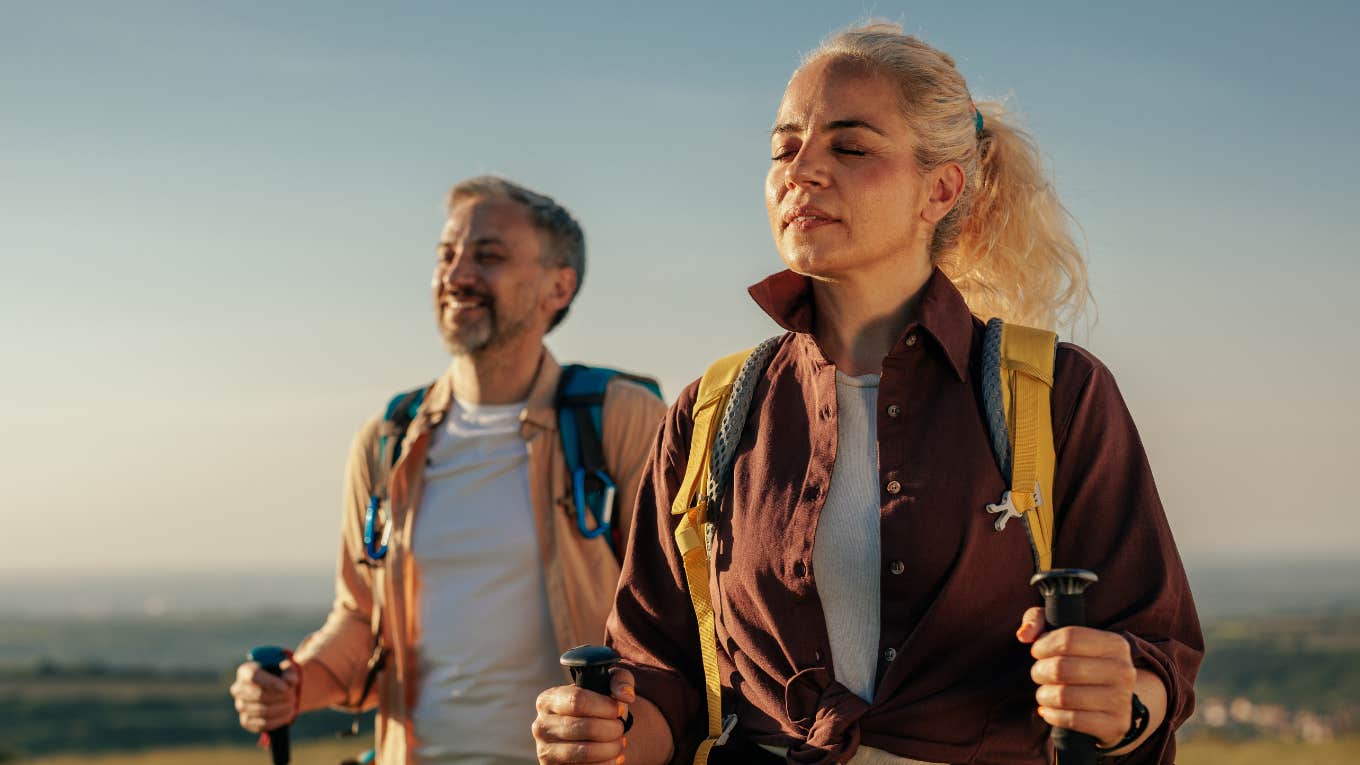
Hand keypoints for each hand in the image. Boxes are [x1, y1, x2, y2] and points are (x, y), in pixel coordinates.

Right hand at [229, 660, 300, 733]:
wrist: (275, 691)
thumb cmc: (280, 676)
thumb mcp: (287, 670)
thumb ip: (290, 673)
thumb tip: (290, 681)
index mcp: (245, 672)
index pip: (253, 676)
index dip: (270, 683)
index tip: (286, 687)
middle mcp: (238, 689)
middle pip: (259, 695)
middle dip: (280, 697)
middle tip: (293, 696)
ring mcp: (240, 706)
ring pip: (262, 711)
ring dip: (281, 709)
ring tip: (292, 704)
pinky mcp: (245, 721)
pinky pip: (261, 725)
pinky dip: (277, 721)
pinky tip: (287, 715)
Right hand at [533, 668, 633, 763]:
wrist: (583, 734)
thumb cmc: (594, 706)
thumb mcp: (605, 685)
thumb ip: (619, 681)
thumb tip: (625, 696)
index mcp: (548, 700)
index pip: (577, 700)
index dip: (604, 706)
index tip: (618, 709)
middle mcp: (541, 726)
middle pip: (585, 727)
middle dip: (612, 728)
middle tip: (620, 728)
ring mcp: (546, 751)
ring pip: (586, 752)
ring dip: (611, 748)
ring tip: (620, 743)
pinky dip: (606, 764)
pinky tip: (613, 757)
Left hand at [1017, 607, 1135, 748]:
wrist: (1114, 702)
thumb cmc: (1081, 661)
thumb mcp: (1064, 634)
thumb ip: (1038, 621)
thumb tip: (1023, 635)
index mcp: (1115, 644)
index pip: (1068, 638)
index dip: (1043, 645)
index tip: (1037, 652)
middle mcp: (1123, 670)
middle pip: (1061, 668)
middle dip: (1039, 671)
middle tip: (1039, 674)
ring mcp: (1121, 700)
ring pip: (1063, 696)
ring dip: (1044, 695)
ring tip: (1045, 692)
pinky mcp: (1115, 725)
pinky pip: (1071, 720)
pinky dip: (1052, 715)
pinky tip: (1050, 710)